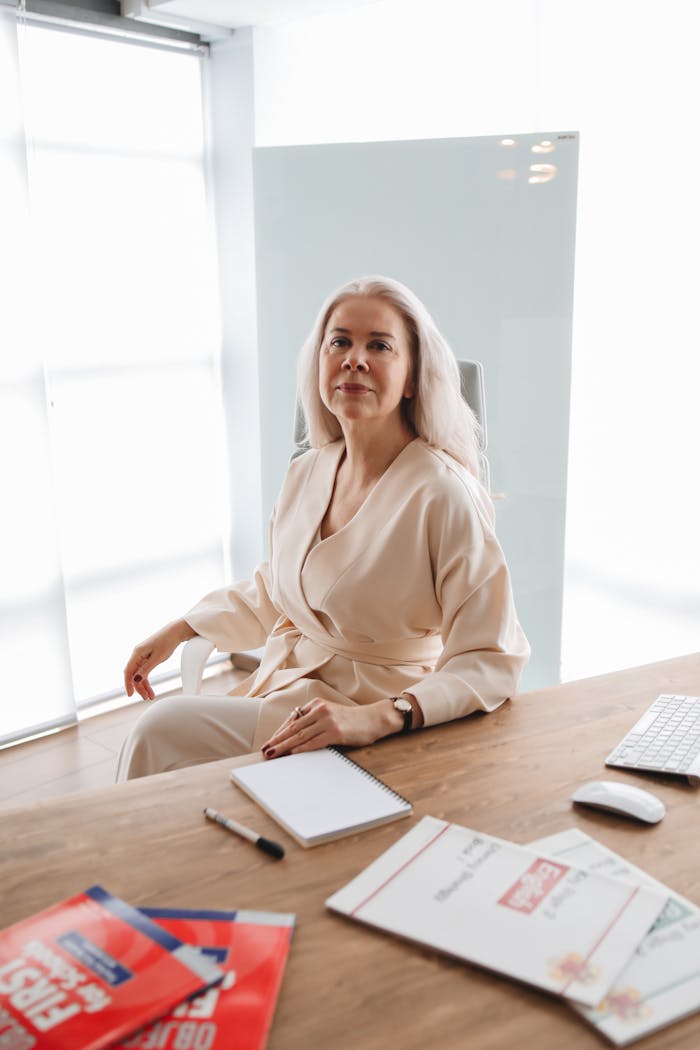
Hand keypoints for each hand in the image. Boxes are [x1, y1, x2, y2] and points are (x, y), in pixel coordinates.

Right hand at [123, 619, 195, 700]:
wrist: (176, 631)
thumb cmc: (167, 642)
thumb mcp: (157, 658)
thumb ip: (146, 669)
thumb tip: (135, 680)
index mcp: (137, 653)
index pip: (128, 671)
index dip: (127, 684)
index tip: (130, 695)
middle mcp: (137, 654)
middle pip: (134, 674)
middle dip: (139, 687)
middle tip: (146, 698)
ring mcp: (142, 656)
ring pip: (139, 674)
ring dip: (144, 686)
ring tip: (150, 696)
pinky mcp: (148, 657)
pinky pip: (145, 671)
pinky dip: (147, 680)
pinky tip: (151, 688)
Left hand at [260, 698, 397, 758]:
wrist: (375, 719)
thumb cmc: (352, 720)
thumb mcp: (330, 714)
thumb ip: (314, 722)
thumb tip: (295, 737)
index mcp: (316, 704)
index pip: (292, 719)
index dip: (279, 732)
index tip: (269, 742)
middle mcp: (320, 710)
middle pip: (293, 727)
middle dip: (277, 740)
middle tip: (264, 750)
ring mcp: (328, 720)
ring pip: (300, 735)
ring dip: (284, 746)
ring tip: (272, 754)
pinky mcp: (336, 732)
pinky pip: (314, 742)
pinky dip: (301, 748)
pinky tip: (292, 753)